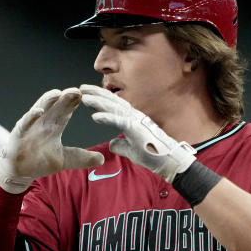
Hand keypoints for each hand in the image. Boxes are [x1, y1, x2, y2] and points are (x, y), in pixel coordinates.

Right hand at [0, 88, 104, 192]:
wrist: (20, 171)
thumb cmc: (40, 161)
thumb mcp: (65, 160)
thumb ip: (83, 158)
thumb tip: (102, 158)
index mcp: (55, 126)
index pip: (67, 111)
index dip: (76, 103)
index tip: (90, 96)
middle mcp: (44, 122)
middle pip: (56, 107)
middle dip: (66, 98)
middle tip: (78, 90)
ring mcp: (31, 126)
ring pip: (40, 109)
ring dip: (48, 101)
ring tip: (58, 93)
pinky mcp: (19, 133)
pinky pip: (25, 122)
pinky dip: (31, 116)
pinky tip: (39, 111)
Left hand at [79, 84, 195, 182]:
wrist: (169, 162)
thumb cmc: (154, 155)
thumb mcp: (132, 150)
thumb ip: (121, 145)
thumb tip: (112, 143)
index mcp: (133, 119)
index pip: (114, 105)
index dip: (100, 98)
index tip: (87, 94)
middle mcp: (134, 116)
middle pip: (113, 101)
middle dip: (96, 93)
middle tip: (81, 88)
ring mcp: (136, 121)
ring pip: (114, 108)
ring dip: (98, 102)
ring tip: (84, 98)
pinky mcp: (137, 130)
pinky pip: (120, 122)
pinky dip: (107, 118)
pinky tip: (95, 117)